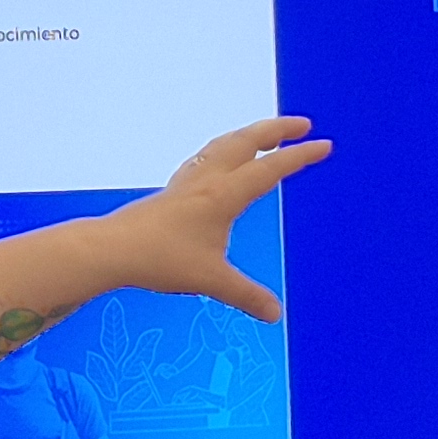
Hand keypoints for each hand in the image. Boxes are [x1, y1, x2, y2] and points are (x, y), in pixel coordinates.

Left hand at [100, 117, 331, 320]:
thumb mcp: (211, 280)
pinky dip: (225, 148)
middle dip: (278, 129)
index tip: (324, 145)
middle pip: (248, 141)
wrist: (113, 248)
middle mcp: (208, 180)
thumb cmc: (160, 260)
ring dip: (250, 134)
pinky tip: (221, 159)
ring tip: (267, 133)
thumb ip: (246, 295)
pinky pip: (207, 157)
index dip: (300, 157)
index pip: (270, 169)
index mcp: (224, 196)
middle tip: (303, 123)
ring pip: (225, 144)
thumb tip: (275, 315)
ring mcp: (188, 182)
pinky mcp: (174, 190)